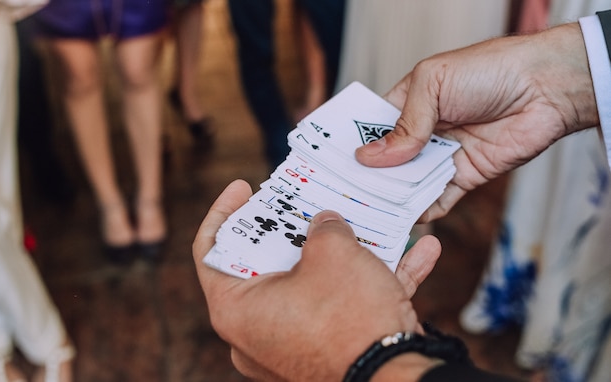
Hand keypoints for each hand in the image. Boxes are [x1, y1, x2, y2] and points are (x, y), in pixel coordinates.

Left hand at [192, 180, 441, 380]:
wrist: (397, 379)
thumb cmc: (350, 317)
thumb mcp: (332, 252)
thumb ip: (322, 227)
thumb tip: (326, 224)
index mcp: (237, 310)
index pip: (210, 252)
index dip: (224, 212)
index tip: (243, 187)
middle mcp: (256, 334)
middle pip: (265, 268)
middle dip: (293, 231)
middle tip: (303, 204)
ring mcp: (291, 347)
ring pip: (312, 286)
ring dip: (344, 255)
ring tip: (365, 222)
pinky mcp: (327, 354)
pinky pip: (344, 310)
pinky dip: (372, 283)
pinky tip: (417, 255)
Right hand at [356, 23, 597, 221]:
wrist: (544, 86)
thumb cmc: (487, 70)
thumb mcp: (433, 85)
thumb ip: (404, 124)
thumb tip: (371, 157)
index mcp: (409, 103)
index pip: (372, 128)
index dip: (354, 144)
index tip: (331, 163)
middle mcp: (423, 132)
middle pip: (388, 161)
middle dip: (369, 176)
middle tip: (345, 193)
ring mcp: (442, 155)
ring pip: (409, 183)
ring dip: (393, 196)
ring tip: (369, 211)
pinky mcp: (464, 176)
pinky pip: (439, 199)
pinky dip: (424, 210)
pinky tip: (407, 218)